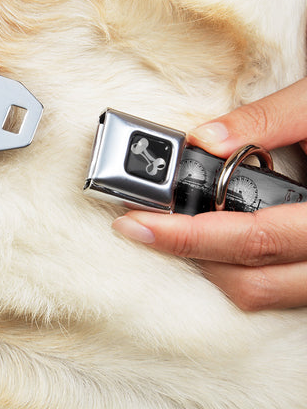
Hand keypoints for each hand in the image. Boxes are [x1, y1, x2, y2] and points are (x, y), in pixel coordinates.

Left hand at [113, 77, 306, 310]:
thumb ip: (267, 120)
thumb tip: (205, 138)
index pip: (253, 238)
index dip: (188, 236)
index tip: (137, 223)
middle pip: (251, 281)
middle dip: (187, 255)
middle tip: (141, 226)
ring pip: (262, 293)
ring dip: (210, 266)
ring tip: (171, 231)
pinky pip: (276, 288)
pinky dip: (236, 269)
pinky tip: (213, 239)